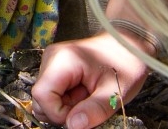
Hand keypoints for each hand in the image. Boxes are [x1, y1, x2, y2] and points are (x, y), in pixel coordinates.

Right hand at [31, 32, 150, 128]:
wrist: (127, 46)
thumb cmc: (125, 64)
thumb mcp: (115, 91)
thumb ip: (94, 110)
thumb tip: (72, 126)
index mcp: (63, 60)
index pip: (42, 95)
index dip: (58, 113)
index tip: (82, 115)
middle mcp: (51, 59)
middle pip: (40, 98)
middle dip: (62, 112)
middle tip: (87, 106)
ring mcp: (51, 63)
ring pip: (45, 99)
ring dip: (65, 107)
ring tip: (86, 98)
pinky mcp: (54, 69)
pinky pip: (52, 94)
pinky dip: (66, 102)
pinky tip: (83, 94)